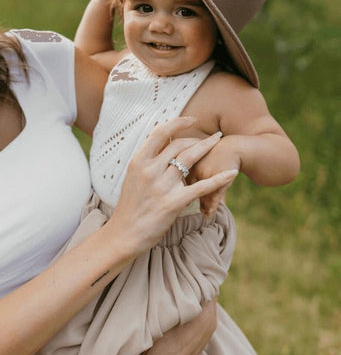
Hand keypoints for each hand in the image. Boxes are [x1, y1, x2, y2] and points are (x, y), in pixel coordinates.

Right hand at [108, 117, 237, 256]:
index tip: (191, 119)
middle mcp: (149, 170)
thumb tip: (162, 147)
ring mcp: (161, 186)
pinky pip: (201, 186)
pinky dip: (219, 179)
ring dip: (207, 148)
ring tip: (219, 143)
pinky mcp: (173, 203)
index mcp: (138, 161)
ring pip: (190, 159)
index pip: (160, 133)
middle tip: (212, 137)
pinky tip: (232, 173)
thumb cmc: (130, 207)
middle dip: (198, 139)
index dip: (177, 123)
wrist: (123, 234)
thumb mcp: (132, 178)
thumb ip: (147, 162)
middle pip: (179, 145)